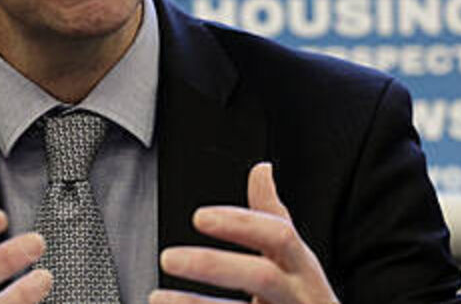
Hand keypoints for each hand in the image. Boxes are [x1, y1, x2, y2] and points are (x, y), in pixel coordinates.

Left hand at [151, 163, 338, 303]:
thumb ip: (272, 218)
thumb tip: (262, 169)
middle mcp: (300, 296)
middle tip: (167, 258)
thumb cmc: (302, 299)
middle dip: (213, 265)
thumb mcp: (295, 258)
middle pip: (262, 278)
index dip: (241, 224)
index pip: (279, 237)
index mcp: (302, 269)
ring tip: (157, 297)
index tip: (199, 217)